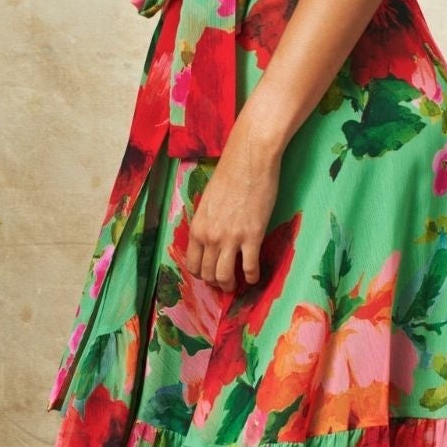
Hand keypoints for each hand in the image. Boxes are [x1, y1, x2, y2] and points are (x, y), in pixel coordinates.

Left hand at [182, 121, 281, 290]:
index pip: (192, 264)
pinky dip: (252, 277)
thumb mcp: (208, 202)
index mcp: (197, 228)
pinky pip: (250, 267)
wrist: (249, 161)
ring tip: (237, 285)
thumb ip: (207, 223)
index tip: (209, 276)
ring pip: (225, 276)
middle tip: (224, 284)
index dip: (201, 274)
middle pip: (208, 273)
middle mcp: (210, 237)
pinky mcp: (252, 236)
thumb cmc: (229, 175)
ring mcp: (231, 238)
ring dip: (230, 285)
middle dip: (216, 283)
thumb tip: (211, 239)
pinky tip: (254, 277)